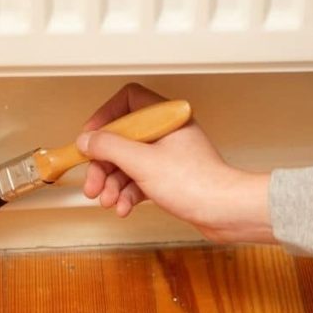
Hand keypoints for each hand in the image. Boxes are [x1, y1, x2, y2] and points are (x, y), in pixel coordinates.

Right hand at [76, 83, 273, 243]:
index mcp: (165, 118)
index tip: (90, 138)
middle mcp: (167, 133)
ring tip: (107, 200)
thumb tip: (87, 140)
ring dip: (113, 184)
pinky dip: (128, 194)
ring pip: (129, 163)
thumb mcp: (143, 162)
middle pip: (122, 139)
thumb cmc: (199, 184)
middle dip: (104, 164)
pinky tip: (124, 207)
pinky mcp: (170, 178)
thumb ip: (109, 147)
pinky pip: (139, 181)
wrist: (224, 211)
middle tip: (93, 182)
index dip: (105, 117)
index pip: (127, 101)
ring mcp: (168, 156)